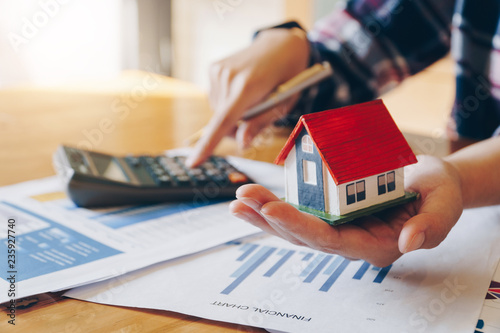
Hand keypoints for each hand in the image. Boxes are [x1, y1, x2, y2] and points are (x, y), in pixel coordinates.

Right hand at [185, 28, 309, 166]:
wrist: (281, 44)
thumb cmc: (288, 76)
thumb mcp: (284, 103)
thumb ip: (260, 123)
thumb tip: (242, 143)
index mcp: (247, 86)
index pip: (224, 121)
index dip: (208, 144)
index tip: (193, 163)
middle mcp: (228, 76)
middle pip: (222, 121)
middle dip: (236, 128)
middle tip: (257, 116)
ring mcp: (217, 70)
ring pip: (218, 111)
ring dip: (232, 114)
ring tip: (252, 98)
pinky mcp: (213, 68)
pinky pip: (216, 99)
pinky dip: (228, 102)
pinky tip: (242, 90)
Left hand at [229, 155, 463, 266]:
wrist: (430, 184)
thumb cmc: (438, 194)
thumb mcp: (445, 205)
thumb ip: (432, 225)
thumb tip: (409, 242)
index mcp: (375, 245)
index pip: (332, 241)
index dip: (301, 226)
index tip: (273, 209)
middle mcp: (350, 240)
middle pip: (303, 235)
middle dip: (271, 218)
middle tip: (243, 198)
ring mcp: (338, 226)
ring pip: (295, 226)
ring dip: (264, 213)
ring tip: (239, 198)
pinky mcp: (331, 211)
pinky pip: (299, 209)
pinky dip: (274, 203)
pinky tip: (253, 196)